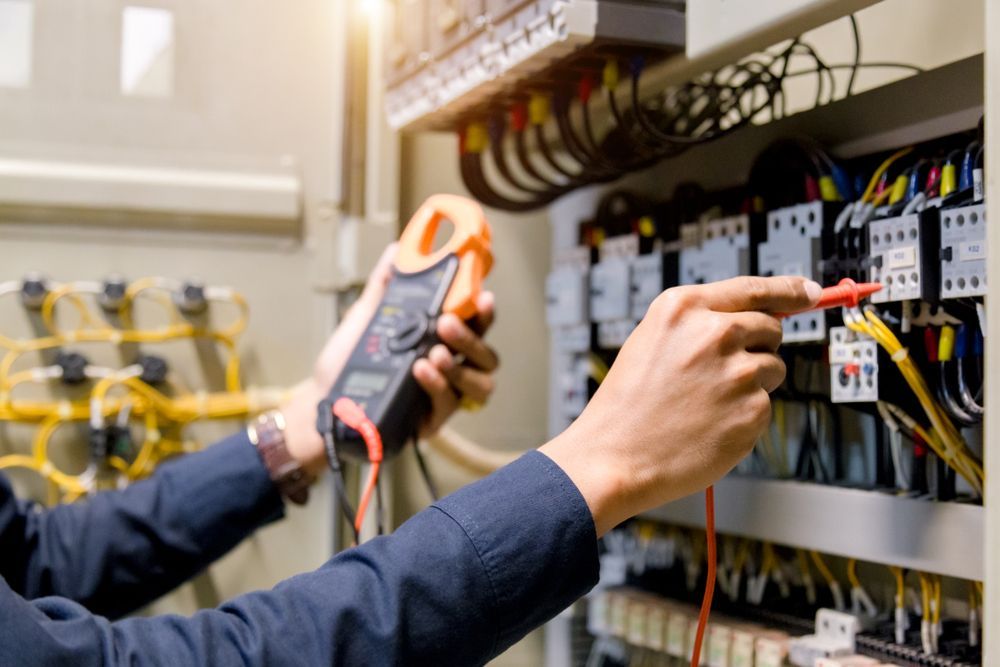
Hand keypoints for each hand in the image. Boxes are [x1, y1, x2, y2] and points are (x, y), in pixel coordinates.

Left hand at [281, 245, 498, 476]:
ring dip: (461, 366)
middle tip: (446, 324)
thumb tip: (396, 251)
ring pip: (480, 384)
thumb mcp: (366, 317)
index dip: (485, 313)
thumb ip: (385, 286)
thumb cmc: (348, 361)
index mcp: (442, 342)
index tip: (483, 297)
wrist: (324, 399)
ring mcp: (444, 396)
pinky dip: (437, 384)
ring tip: (434, 353)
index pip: (477, 326)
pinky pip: (449, 404)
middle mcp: (451, 369)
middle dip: (472, 338)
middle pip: (486, 356)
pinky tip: (420, 371)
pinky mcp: (432, 420)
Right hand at [539, 276, 820, 534]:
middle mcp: (714, 333)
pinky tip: (711, 424)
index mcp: (684, 309)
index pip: (753, 288)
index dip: (789, 290)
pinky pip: (765, 405)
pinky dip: (744, 416)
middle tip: (724, 372)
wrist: (615, 457)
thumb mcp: (651, 341)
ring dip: (752, 383)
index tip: (809, 292)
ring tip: (708, 402)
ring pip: (774, 367)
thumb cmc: (628, 404)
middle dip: (758, 346)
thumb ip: (700, 322)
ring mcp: (737, 372)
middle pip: (771, 327)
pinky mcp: (752, 410)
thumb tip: (756, 316)